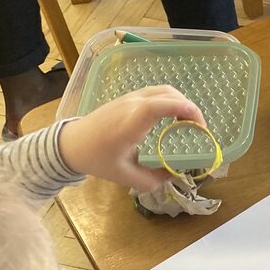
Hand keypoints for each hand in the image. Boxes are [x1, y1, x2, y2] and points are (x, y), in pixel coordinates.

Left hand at [58, 85, 205, 191]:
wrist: (70, 143)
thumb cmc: (96, 159)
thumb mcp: (125, 176)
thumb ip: (152, 179)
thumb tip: (175, 175)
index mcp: (129, 124)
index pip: (157, 106)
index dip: (181, 108)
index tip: (198, 123)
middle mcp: (130, 106)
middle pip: (167, 94)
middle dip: (189, 107)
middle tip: (198, 127)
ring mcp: (129, 98)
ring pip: (163, 90)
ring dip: (180, 101)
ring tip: (187, 120)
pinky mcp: (128, 97)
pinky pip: (155, 92)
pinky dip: (170, 100)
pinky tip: (172, 115)